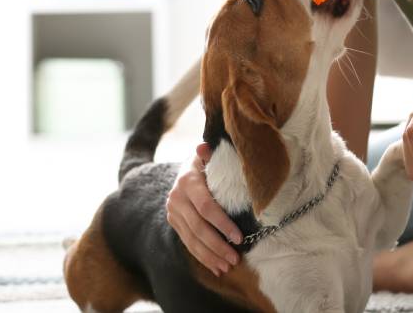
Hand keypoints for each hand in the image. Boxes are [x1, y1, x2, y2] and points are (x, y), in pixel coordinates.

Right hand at [166, 143, 244, 276]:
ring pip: (192, 239)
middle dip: (218, 246)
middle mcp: (177, 197)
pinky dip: (202, 256)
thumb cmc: (208, 162)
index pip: (206, 207)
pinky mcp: (173, 222)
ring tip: (227, 267)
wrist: (185, 169)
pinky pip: (187, 243)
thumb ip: (210, 155)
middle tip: (235, 259)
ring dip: (210, 256)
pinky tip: (215, 267)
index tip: (239, 238)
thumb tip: (204, 147)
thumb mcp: (210, 156)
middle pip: (199, 228)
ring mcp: (173, 211)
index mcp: (188, 180)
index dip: (222, 224)